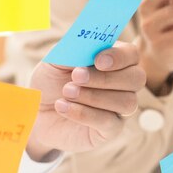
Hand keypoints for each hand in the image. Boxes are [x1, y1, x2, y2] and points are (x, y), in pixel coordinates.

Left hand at [26, 42, 145, 160]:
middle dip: (105, 78)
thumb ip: (72, 49)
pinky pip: (109, 122)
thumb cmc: (50, 82)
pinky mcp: (110, 130)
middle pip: (136, 78)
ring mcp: (119, 109)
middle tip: (76, 77)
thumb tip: (88, 42)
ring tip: (66, 92)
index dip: (119, 57)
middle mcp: (123, 85)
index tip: (97, 60)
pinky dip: (85, 113)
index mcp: (114, 61)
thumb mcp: (55, 61)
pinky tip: (63, 107)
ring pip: (127, 102)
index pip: (131, 55)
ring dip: (94, 96)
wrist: (36, 112)